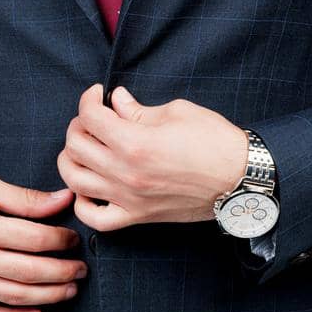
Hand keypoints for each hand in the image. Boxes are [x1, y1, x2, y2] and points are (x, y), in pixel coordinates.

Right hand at [0, 170, 86, 311]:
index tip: (73, 238)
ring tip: (69, 289)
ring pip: (14, 297)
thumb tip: (64, 200)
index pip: (34, 238)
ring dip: (48, 296)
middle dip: (63, 272)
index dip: (61, 240)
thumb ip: (25, 198)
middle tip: (81, 269)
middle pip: (29, 271)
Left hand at [56, 83, 248, 231]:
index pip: (89, 116)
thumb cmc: (214, 141)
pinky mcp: (138, 217)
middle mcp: (126, 172)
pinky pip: (95, 218)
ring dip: (71, 158)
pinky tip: (88, 186)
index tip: (98, 93)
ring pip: (75, 180)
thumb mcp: (176, 112)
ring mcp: (129, 198)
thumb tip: (115, 100)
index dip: (89, 98)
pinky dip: (82, 203)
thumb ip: (138, 109)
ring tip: (85, 146)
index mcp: (134, 141)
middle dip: (79, 124)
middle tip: (94, 117)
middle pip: (76, 145)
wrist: (239, 179)